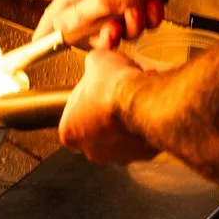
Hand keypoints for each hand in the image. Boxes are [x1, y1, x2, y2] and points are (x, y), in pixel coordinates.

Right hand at [34, 0, 173, 47]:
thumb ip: (78, 17)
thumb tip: (57, 27)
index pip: (54, 13)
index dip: (46, 31)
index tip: (37, 45)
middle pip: (92, 29)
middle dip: (109, 33)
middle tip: (116, 29)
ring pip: (120, 29)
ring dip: (133, 23)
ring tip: (139, 6)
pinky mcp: (138, 1)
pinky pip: (140, 22)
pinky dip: (149, 15)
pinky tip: (153, 1)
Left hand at [57, 48, 157, 163]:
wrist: (144, 100)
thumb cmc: (113, 87)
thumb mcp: (95, 61)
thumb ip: (92, 66)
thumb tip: (97, 62)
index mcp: (69, 131)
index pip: (71, 120)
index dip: (84, 103)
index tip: (93, 93)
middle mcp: (91, 149)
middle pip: (95, 130)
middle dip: (106, 113)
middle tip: (116, 95)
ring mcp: (118, 156)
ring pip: (120, 136)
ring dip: (126, 119)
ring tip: (135, 97)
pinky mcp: (143, 155)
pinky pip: (142, 140)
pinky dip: (145, 125)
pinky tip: (149, 106)